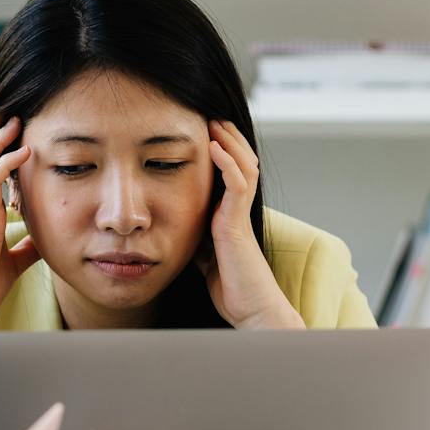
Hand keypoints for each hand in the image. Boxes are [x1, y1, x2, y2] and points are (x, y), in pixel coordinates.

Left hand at [198, 120, 303, 329]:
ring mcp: (240, 216)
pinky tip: (214, 148)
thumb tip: (176, 227)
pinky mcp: (239, 225)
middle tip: (211, 116)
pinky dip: (227, 164)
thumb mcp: (205, 257)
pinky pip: (237, 186)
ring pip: (244, 167)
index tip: (204, 132)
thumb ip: (198, 237)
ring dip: (229, 142)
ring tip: (214, 122)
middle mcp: (239, 211)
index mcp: (231, 215)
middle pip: (241, 162)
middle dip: (227, 138)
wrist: (252, 313)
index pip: (231, 173)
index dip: (222, 151)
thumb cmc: (233, 290)